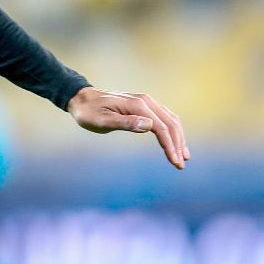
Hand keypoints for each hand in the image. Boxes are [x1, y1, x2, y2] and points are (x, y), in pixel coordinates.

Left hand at [67, 86, 189, 169]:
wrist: (80, 98)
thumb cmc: (88, 112)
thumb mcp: (101, 121)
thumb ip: (124, 123)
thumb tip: (148, 126)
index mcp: (137, 105)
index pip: (161, 127)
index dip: (170, 145)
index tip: (175, 162)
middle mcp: (145, 101)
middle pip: (170, 123)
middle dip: (178, 144)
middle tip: (180, 165)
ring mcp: (145, 101)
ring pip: (170, 119)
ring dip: (178, 138)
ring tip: (182, 156)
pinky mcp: (143, 105)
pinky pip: (164, 117)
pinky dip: (172, 130)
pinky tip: (174, 142)